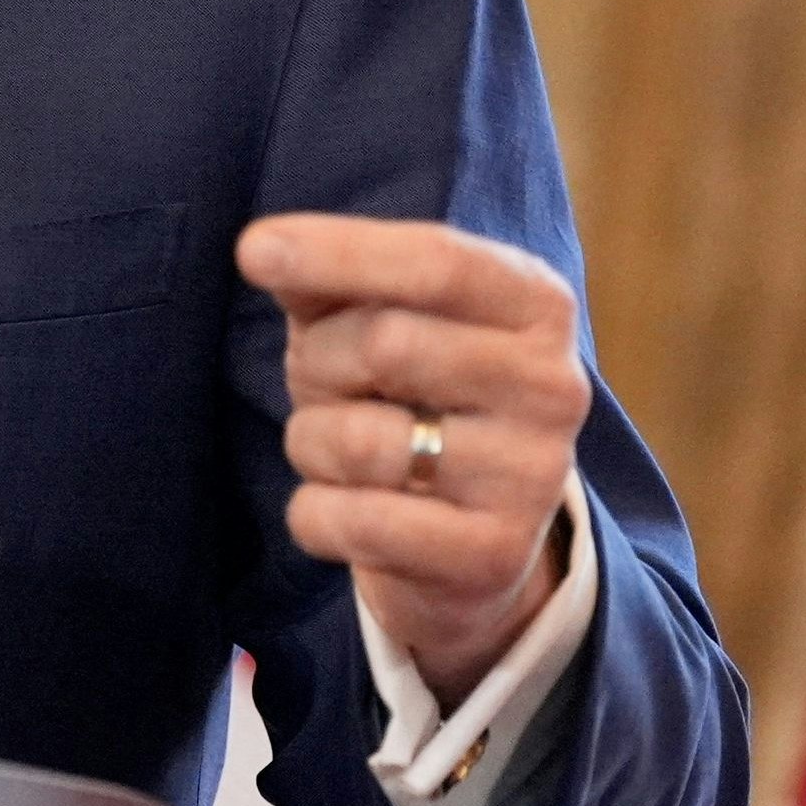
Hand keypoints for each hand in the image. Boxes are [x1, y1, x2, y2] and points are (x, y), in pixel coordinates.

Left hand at [240, 213, 588, 704]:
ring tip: (342, 451)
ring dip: (312, 443)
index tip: (252, 250)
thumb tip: (264, 250)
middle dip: (319, 364)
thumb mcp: (370, 317)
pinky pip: (353, 522)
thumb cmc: (404, 395)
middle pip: (386, 344)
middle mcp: (553, 386)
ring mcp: (533, 477)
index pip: (439, 261)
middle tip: (328, 386)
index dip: (340, 251)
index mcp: (536, 304)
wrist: (462, 538)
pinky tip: (344, 510)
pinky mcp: (494, 556)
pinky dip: (314, 514)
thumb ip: (329, 277)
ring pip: (358, 441)